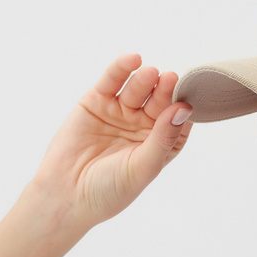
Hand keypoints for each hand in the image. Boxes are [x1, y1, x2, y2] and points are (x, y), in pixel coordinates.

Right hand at [31, 53, 193, 228]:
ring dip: (145, 80)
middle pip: (159, 102)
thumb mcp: (144, 166)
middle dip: (165, 92)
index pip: (178, 122)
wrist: (67, 195)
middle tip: (171, 79)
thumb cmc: (111, 189)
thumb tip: (184, 109)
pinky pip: (112, 82)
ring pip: (138, 90)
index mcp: (162, 144)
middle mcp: (144, 126)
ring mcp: (121, 112)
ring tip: (151, 73)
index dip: (182, 111)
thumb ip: (164, 138)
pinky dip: (121, 69)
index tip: (189, 100)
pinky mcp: (97, 102)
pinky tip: (132, 60)